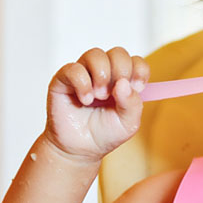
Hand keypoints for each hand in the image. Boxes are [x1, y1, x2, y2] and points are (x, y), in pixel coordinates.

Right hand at [45, 47, 149, 161]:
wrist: (79, 149)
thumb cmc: (104, 134)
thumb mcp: (128, 123)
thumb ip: (132, 104)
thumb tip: (124, 83)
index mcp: (123, 81)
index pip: (136, 61)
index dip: (139, 70)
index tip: (137, 88)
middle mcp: (104, 73)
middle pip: (118, 53)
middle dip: (121, 71)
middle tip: (113, 94)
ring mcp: (84, 74)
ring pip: (95, 54)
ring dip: (102, 74)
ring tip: (99, 96)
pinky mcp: (64, 79)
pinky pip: (73, 68)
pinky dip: (82, 83)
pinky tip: (85, 100)